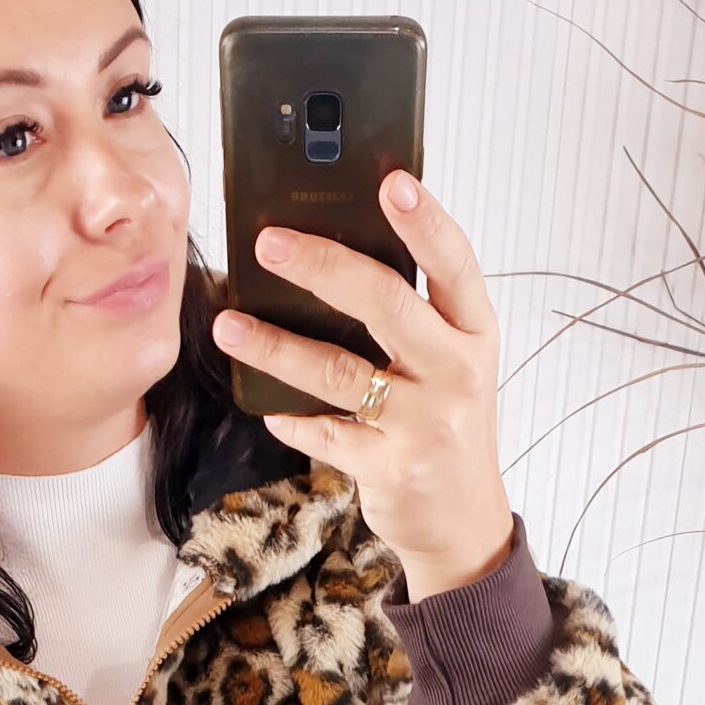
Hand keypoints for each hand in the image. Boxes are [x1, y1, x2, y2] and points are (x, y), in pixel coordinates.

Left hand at [211, 171, 514, 598]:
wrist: (462, 520)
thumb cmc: (447, 426)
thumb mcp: (452, 365)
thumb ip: (417, 317)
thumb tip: (338, 254)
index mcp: (474, 335)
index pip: (455, 265)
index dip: (426, 223)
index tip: (392, 183)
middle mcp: (455, 374)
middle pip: (385, 304)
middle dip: (321, 266)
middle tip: (269, 244)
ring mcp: (423, 424)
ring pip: (338, 371)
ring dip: (275, 346)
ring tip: (230, 325)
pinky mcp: (391, 468)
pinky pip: (327, 433)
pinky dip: (292, 419)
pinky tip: (267, 409)